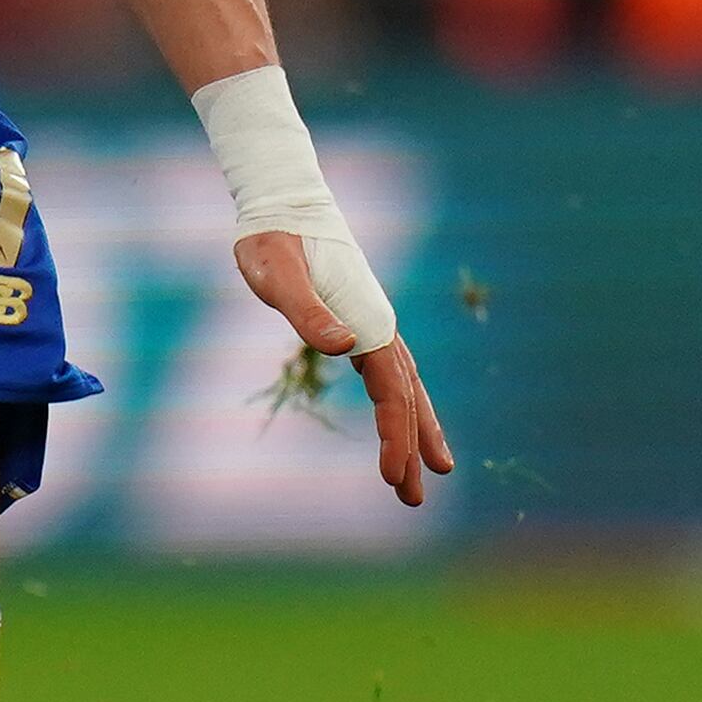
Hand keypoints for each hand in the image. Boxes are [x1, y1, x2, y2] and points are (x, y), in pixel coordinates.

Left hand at [236, 230, 458, 507]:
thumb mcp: (277, 275)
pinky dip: (400, 400)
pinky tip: (398, 418)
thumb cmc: (271, 239)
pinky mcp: (359, 318)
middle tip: (413, 499)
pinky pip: (389, 370)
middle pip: (407, 396)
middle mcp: (379, 323)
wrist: (282, 202)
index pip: (391, 391)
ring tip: (430, 472)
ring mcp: (372, 321)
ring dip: (416, 429)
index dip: (395, 435)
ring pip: (405, 385)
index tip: (392, 477)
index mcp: (366, 320)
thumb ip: (307, 310)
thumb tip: (342, 347)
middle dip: (412, 447)